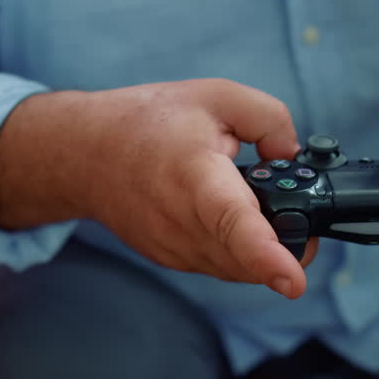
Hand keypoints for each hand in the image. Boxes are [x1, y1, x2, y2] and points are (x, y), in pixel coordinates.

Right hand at [78, 78, 313, 296]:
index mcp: (196, 174)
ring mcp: (173, 248)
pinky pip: (220, 264)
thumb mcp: (218, 96)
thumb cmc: (150, 121)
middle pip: (250, 255)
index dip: (266, 255)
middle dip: (288, 242)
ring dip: (257, 243)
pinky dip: (233, 246)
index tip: (294, 282)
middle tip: (295, 210)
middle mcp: (182, 221)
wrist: (84, 153)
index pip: (232, 222)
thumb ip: (270, 120)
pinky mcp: (169, 259)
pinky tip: (215, 211)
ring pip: (239, 266)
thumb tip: (292, 159)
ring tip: (237, 196)